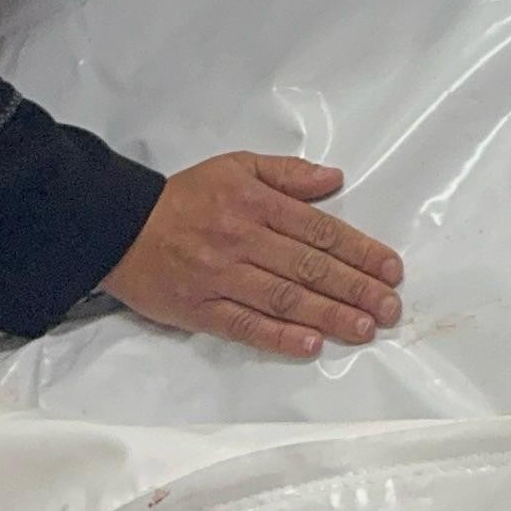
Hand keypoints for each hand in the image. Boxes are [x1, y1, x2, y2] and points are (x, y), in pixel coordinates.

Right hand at [101, 153, 404, 355]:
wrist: (119, 226)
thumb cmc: (186, 197)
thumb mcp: (237, 166)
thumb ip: (288, 172)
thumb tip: (334, 178)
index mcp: (255, 202)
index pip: (319, 230)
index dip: (360, 250)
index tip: (391, 268)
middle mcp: (242, 239)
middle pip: (309, 267)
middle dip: (357, 288)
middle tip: (391, 307)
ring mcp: (221, 276)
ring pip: (285, 298)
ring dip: (330, 315)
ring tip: (366, 328)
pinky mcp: (200, 309)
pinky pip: (245, 325)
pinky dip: (280, 336)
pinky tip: (311, 344)